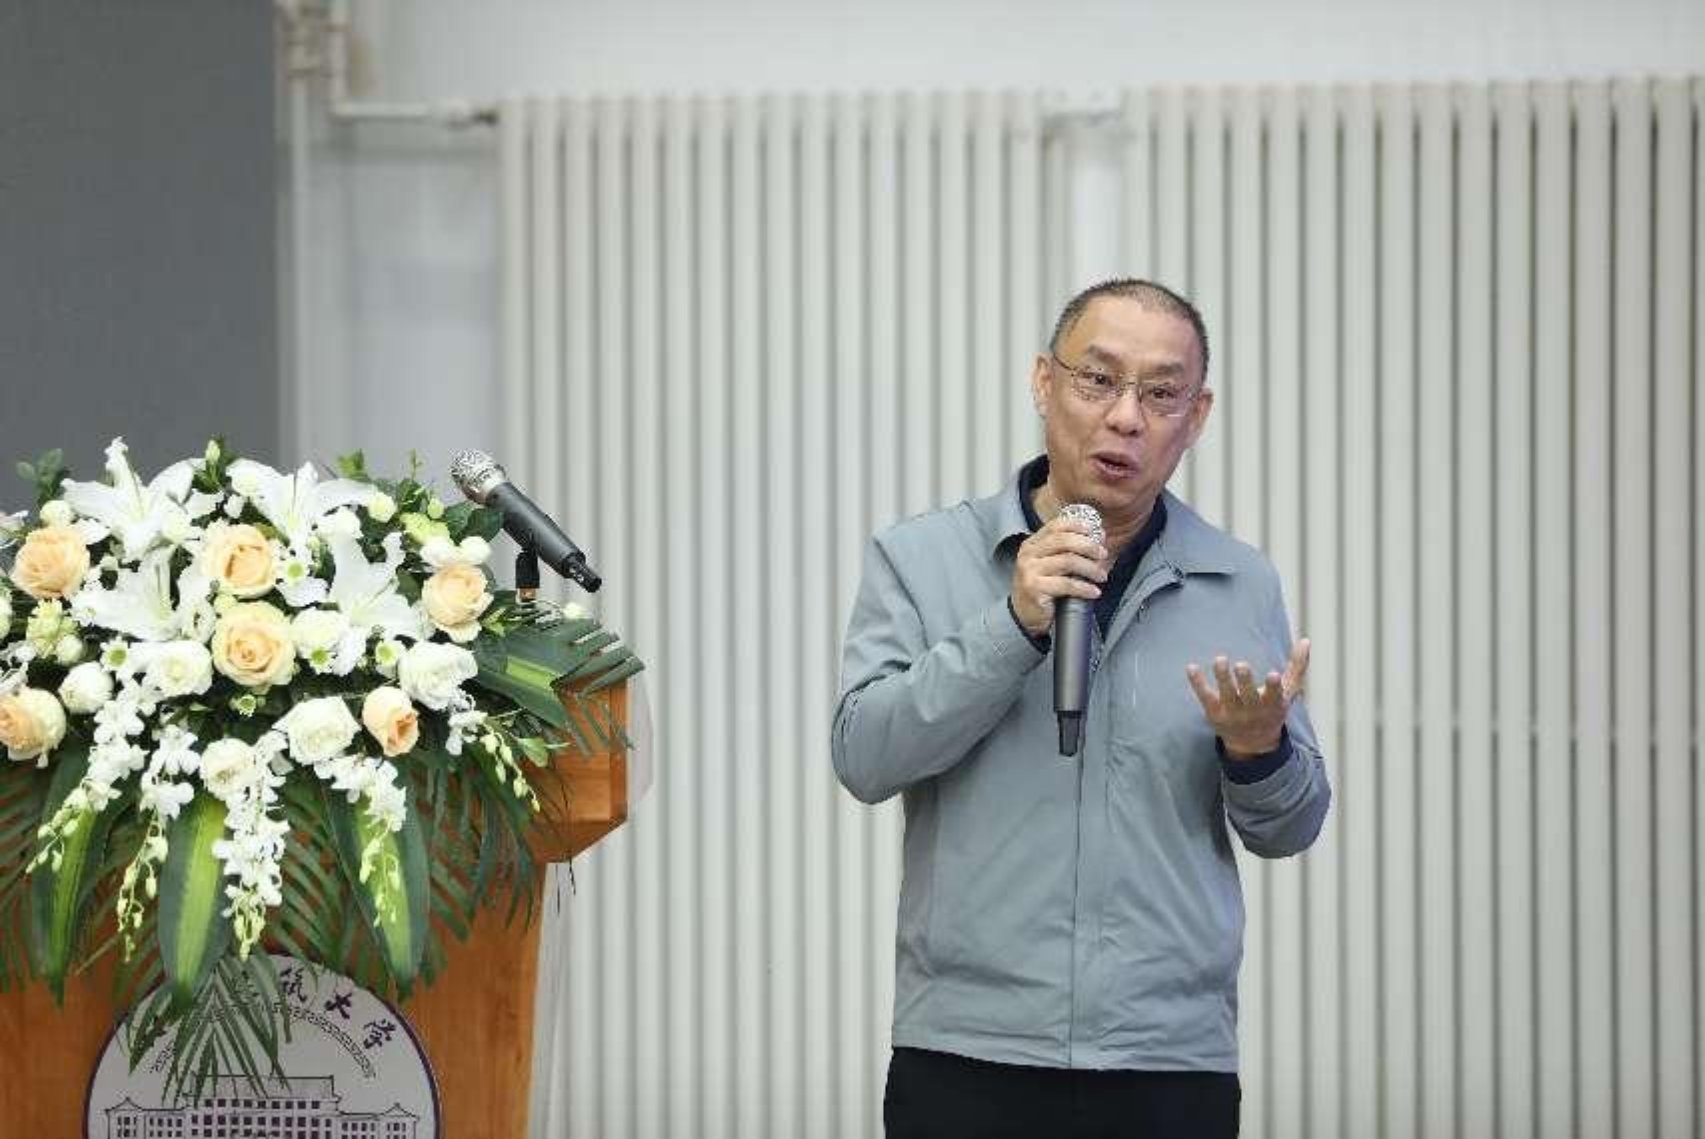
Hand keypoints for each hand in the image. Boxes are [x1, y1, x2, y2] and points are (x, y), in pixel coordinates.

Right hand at [1009, 514, 1109, 636]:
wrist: (1024, 616)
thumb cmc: (1042, 589)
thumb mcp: (1050, 565)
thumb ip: (1068, 551)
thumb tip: (1098, 537)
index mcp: (1032, 544)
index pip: (1055, 526)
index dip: (1076, 526)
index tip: (1093, 531)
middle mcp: (1028, 554)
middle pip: (1064, 541)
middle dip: (1088, 546)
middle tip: (1102, 554)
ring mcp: (1030, 571)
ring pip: (1068, 561)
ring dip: (1090, 568)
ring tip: (1102, 576)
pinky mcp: (1035, 588)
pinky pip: (1067, 584)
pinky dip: (1084, 588)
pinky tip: (1094, 592)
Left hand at [1185, 638, 1310, 758]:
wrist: (1252, 744)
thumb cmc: (1272, 709)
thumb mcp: (1288, 692)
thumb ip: (1297, 666)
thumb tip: (1306, 639)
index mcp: (1272, 705)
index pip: (1274, 696)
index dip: (1273, 686)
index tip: (1273, 675)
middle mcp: (1252, 710)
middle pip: (1248, 696)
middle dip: (1245, 681)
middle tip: (1242, 665)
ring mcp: (1232, 712)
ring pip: (1227, 695)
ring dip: (1223, 678)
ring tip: (1221, 659)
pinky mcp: (1214, 712)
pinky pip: (1205, 696)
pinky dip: (1198, 683)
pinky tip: (1191, 667)